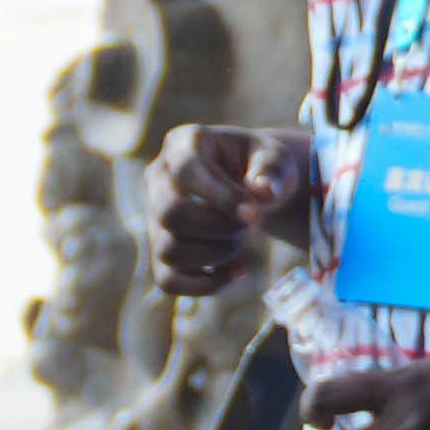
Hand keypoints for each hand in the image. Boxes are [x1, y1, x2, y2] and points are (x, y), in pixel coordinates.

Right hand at [147, 124, 315, 296]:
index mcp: (182, 144)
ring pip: (168, 250)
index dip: (220, 196)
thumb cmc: (260, 167)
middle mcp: (158, 178)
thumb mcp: (274, 158)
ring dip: (215, 254)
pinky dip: (206, 285)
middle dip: (219, 228)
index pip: (186, 171)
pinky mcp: (161, 250)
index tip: (254, 212)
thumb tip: (263, 194)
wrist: (251, 184)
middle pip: (170, 214)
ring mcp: (155, 216)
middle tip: (250, 225)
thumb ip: (271, 172)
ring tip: (242, 241)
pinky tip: (238, 271)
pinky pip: (168, 280)